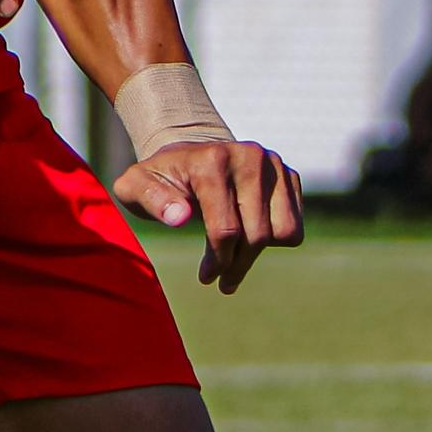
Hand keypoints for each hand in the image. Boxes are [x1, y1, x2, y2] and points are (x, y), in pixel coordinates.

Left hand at [112, 137, 302, 291]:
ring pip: (284, 233)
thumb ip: (152, 200)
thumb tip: (180, 218)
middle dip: (236, 264)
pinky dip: (274, 240)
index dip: (217, 261)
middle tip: (220, 278)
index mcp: (212, 160)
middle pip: (257, 235)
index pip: (226, 228)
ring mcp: (274, 164)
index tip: (206, 277)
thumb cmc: (160, 178)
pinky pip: (296, 225)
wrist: (189, 153)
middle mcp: (249, 157)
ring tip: (235, 259)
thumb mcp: (136, 186)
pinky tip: (249, 237)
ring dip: (258, 254)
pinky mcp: (289, 175)